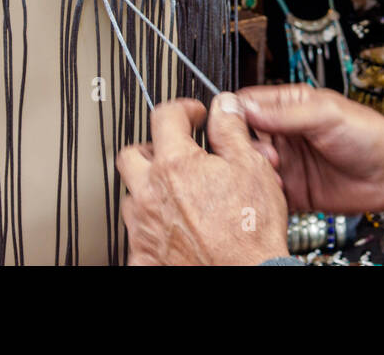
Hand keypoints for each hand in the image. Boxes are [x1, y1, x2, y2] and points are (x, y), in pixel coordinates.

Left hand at [115, 94, 289, 264]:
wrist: (247, 275)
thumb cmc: (250, 231)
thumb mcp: (251, 167)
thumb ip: (230, 130)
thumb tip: (224, 107)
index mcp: (175, 165)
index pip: (165, 116)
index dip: (184, 109)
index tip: (194, 115)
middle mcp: (150, 194)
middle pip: (132, 155)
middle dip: (154, 148)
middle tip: (176, 153)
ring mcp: (143, 228)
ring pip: (132, 196)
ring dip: (151, 189)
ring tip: (179, 194)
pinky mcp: (143, 257)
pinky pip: (137, 235)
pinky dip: (153, 227)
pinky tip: (175, 228)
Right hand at [235, 84, 383, 214]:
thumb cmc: (369, 134)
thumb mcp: (326, 114)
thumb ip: (285, 113)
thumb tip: (246, 107)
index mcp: (289, 106)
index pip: (247, 105)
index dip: (235, 116)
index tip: (231, 127)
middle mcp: (284, 134)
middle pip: (243, 138)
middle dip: (246, 148)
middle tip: (265, 155)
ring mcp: (287, 162)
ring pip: (250, 167)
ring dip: (255, 172)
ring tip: (275, 173)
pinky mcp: (293, 190)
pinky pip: (265, 193)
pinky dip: (264, 194)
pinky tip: (276, 192)